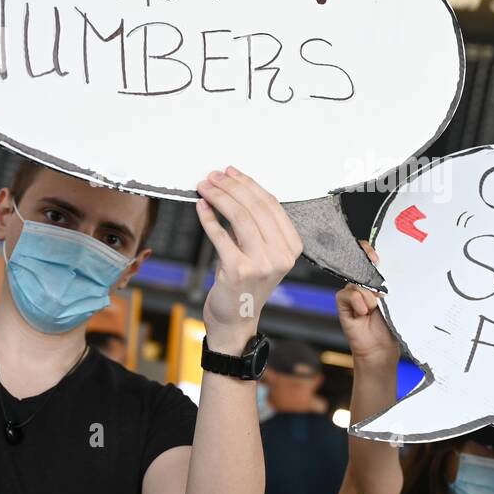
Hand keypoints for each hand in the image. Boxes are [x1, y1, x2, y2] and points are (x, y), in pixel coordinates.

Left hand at [195, 167, 301, 352]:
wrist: (236, 320)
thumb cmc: (246, 284)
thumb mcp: (261, 253)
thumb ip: (255, 225)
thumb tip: (234, 189)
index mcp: (292, 247)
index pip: (271, 205)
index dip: (248, 184)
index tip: (230, 173)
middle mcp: (281, 255)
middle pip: (255, 207)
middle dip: (231, 186)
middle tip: (213, 176)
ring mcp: (262, 263)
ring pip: (239, 217)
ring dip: (219, 197)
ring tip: (205, 187)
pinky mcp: (238, 270)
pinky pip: (221, 235)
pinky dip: (208, 218)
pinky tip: (201, 207)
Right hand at [336, 243, 398, 365]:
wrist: (381, 347)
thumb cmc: (390, 325)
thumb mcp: (395, 301)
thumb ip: (388, 285)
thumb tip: (385, 272)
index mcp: (377, 280)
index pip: (368, 258)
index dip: (369, 252)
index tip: (377, 258)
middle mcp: (363, 284)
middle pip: (360, 268)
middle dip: (370, 276)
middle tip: (379, 289)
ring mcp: (352, 293)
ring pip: (357, 283)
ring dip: (369, 297)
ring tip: (374, 310)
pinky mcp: (343, 302)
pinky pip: (349, 294)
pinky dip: (359, 303)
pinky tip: (363, 314)